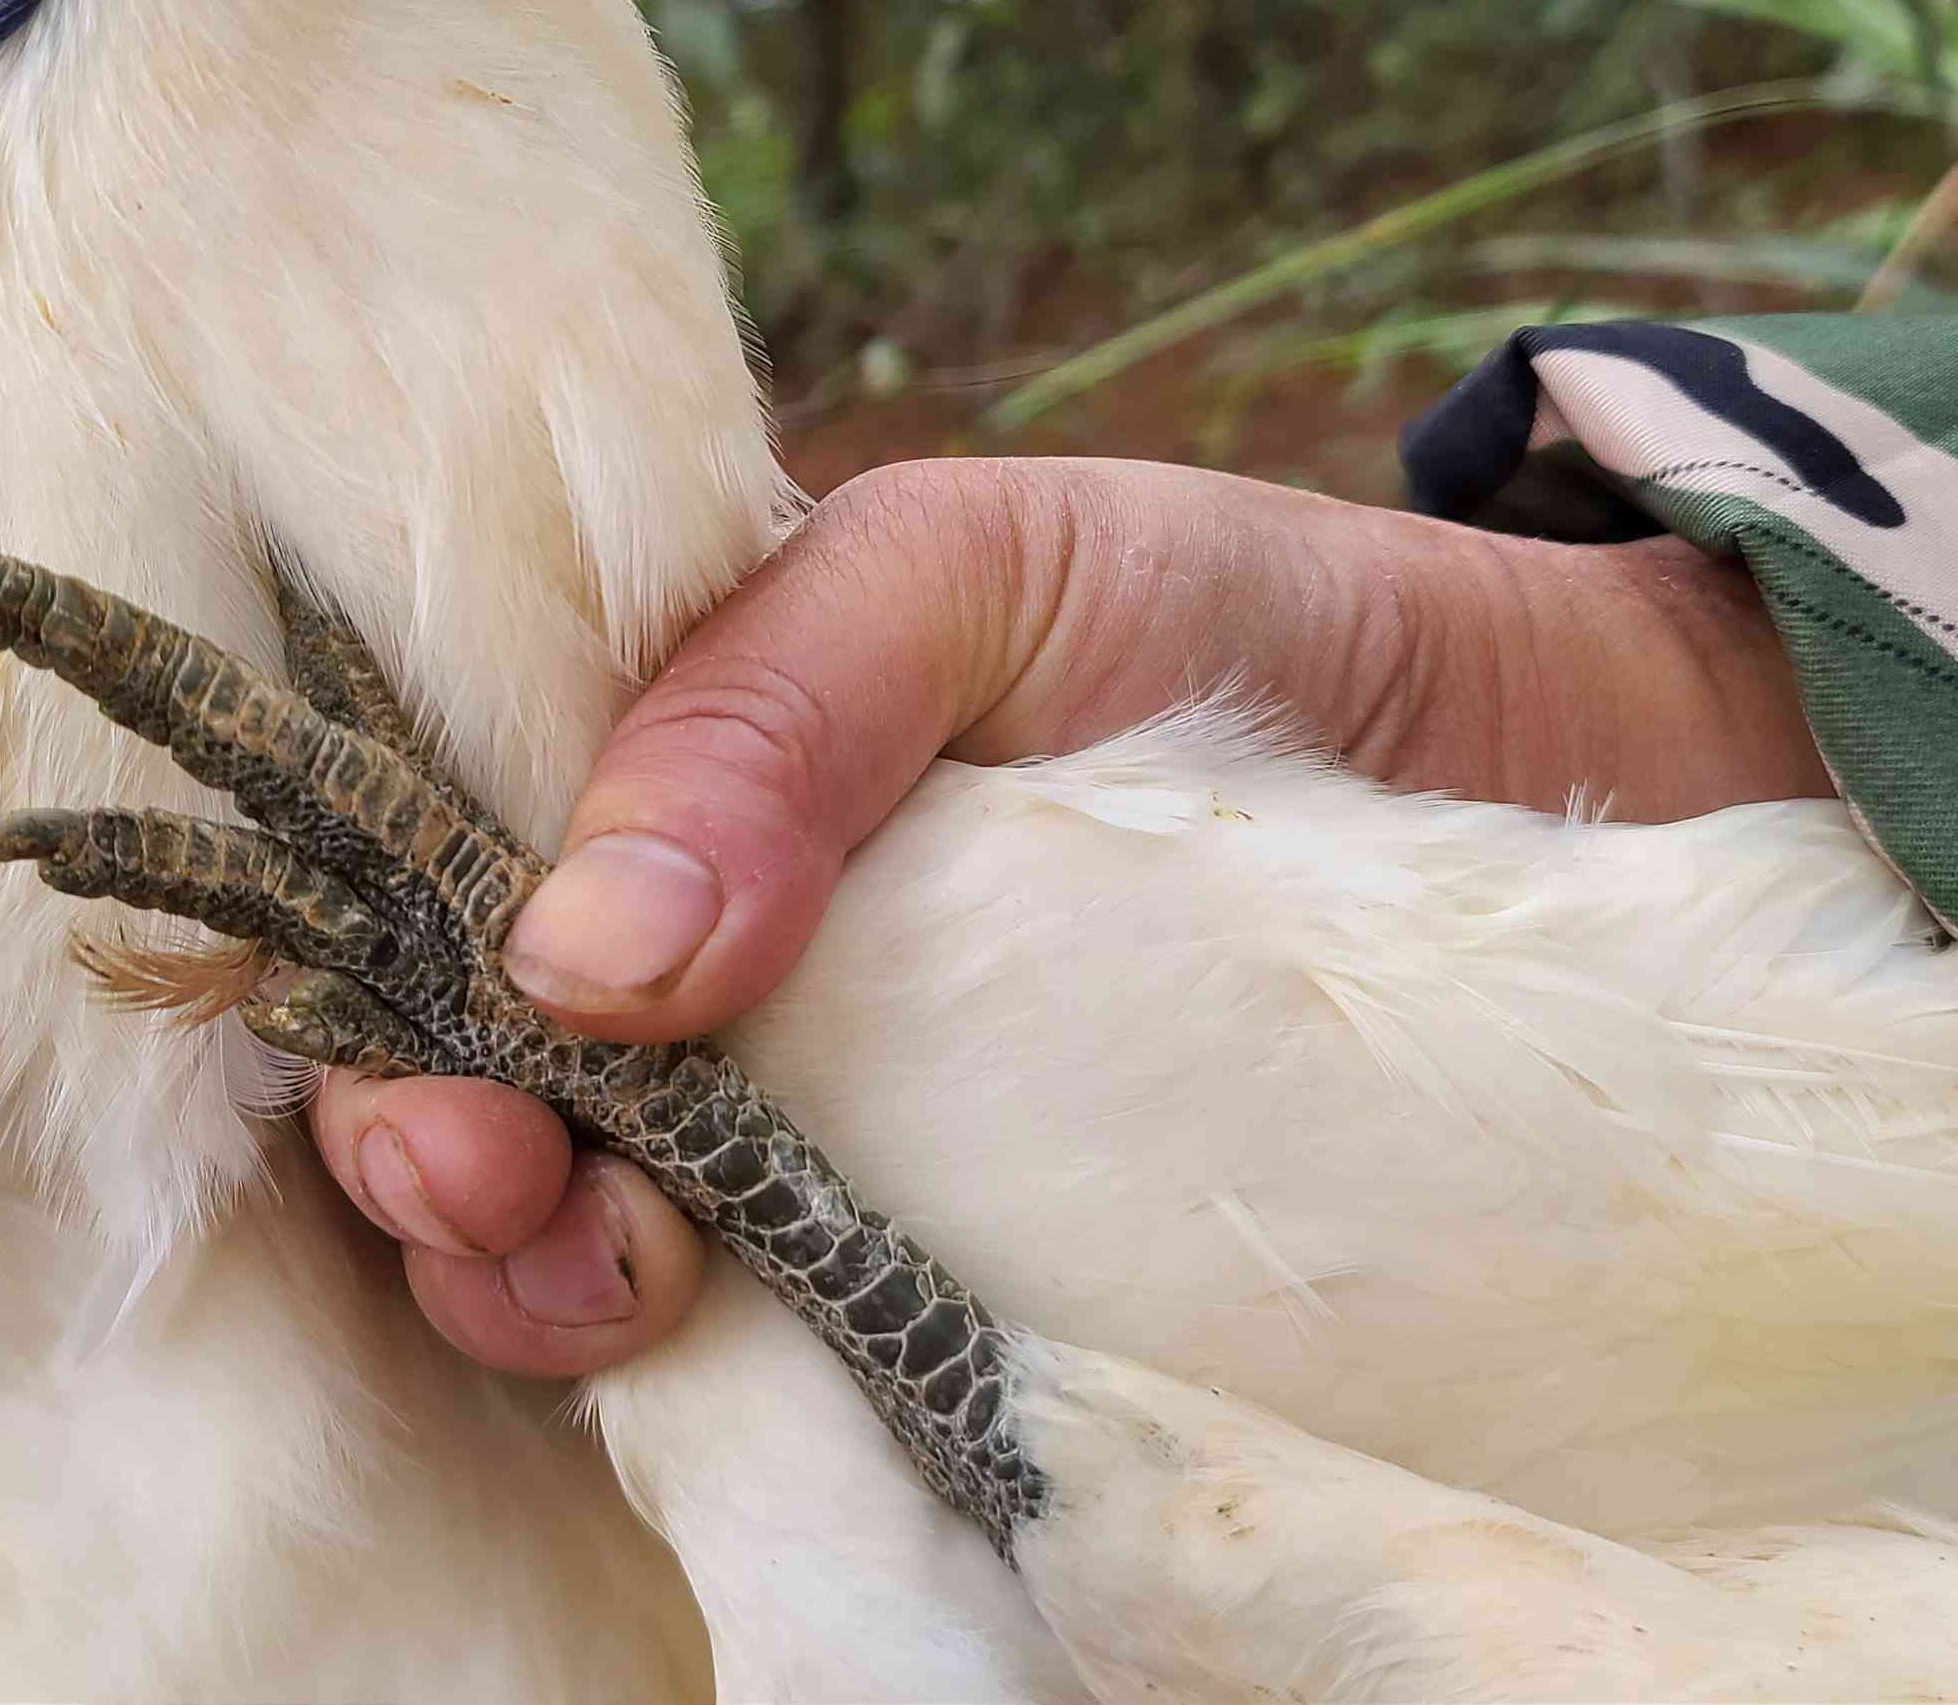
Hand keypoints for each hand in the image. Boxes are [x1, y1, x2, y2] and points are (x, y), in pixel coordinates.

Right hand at [311, 457, 1830, 1374]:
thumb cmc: (1250, 626)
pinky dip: (751, 1389)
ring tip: (634, 1298)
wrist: (1568, 774)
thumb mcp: (991, 567)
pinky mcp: (969, 1274)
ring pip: (607, 1248)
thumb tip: (585, 958)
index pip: (435, 904)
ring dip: (556, 1300)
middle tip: (532, 1219)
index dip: (389, 1008)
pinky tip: (765, 1382)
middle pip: (484, 1100)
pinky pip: (811, 1353)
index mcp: (666, 786)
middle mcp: (713, 978)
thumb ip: (777, 700)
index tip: (458, 1105)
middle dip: (450, 1180)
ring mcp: (835, 1140)